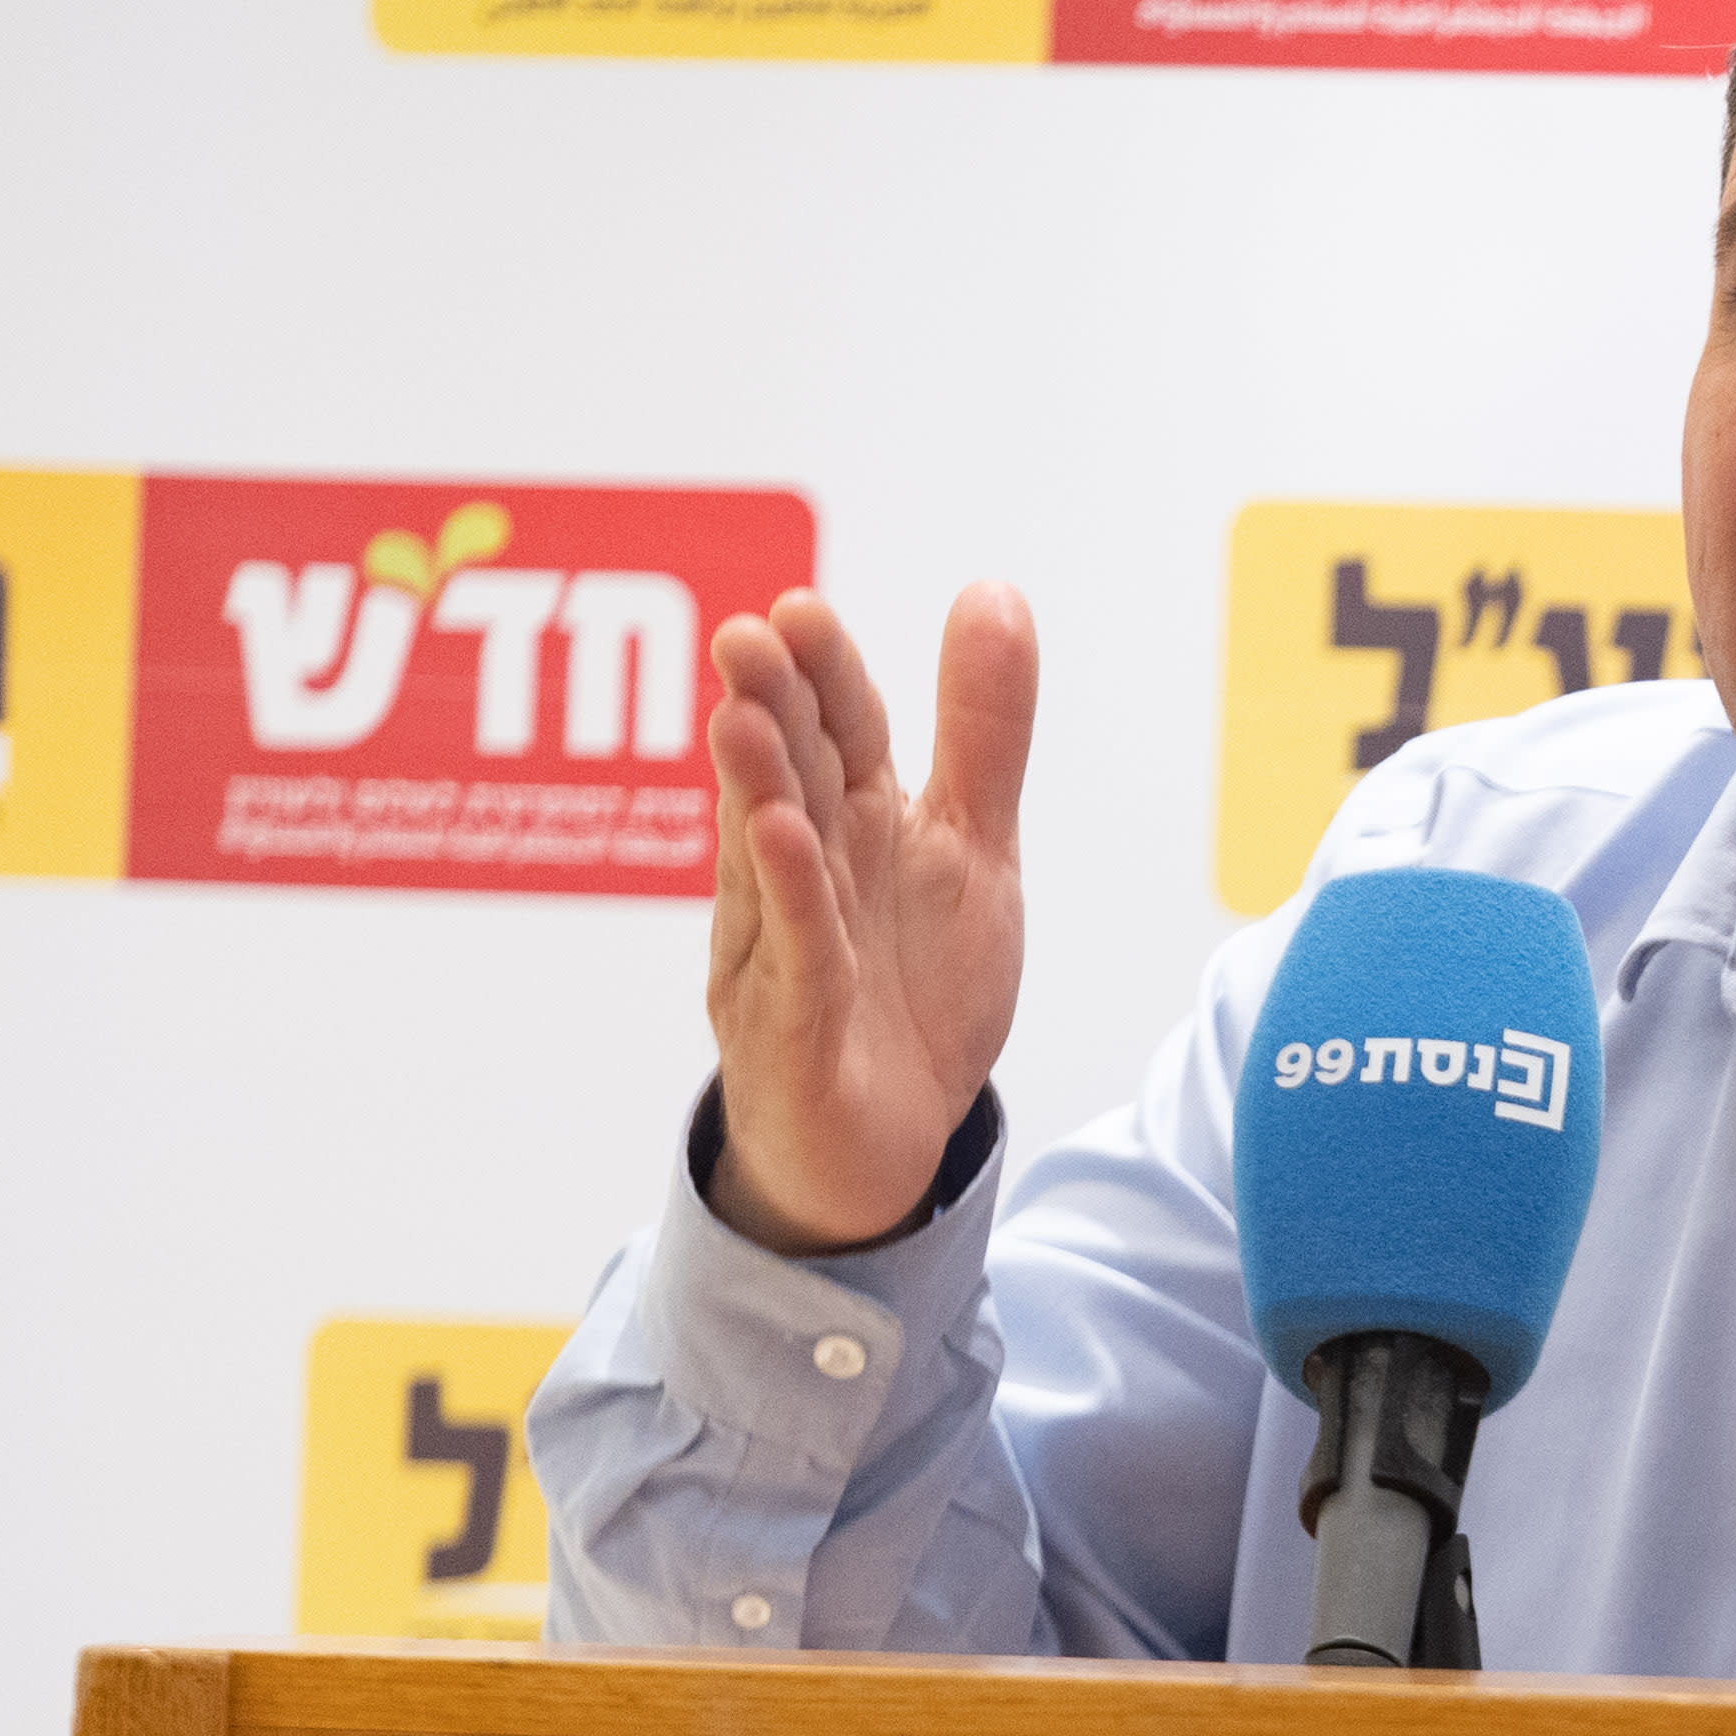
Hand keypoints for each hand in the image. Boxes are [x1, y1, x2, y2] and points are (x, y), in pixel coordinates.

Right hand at [702, 583, 1034, 1254]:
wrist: (886, 1146)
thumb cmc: (912, 989)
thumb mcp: (970, 851)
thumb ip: (981, 734)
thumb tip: (992, 590)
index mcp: (847, 826)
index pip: (835, 735)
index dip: (820, 677)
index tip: (800, 613)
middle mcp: (799, 876)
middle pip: (787, 780)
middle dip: (767, 708)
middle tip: (748, 636)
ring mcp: (783, 952)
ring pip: (770, 861)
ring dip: (756, 788)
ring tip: (743, 715)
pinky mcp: (790, 1030)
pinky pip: (796, 958)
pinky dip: (791, 900)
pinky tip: (781, 839)